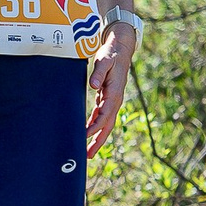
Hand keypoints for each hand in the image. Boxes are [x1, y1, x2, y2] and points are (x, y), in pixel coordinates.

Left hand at [85, 25, 136, 156]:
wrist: (121, 50)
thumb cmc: (111, 55)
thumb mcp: (104, 60)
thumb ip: (99, 73)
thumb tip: (94, 85)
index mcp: (114, 94)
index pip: (104, 115)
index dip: (94, 127)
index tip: (84, 136)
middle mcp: (115, 101)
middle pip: (107, 126)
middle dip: (98, 141)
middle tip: (88, 155)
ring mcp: (112, 101)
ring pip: (105, 124)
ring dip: (98, 138)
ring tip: (88, 152)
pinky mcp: (108, 99)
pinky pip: (102, 117)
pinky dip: (96, 127)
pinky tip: (89, 134)